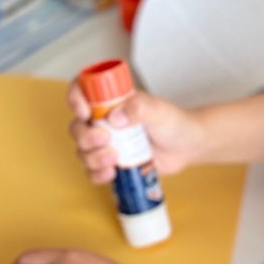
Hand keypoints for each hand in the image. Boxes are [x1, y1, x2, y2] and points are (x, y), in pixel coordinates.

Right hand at [67, 84, 204, 183]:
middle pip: (77, 126)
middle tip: (106, 140)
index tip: (84, 112)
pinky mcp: (112, 162)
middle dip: (85, 136)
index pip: (83, 90)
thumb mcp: (158, 110)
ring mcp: (108, 143)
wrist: (187, 147)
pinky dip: (96, 173)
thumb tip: (115, 117)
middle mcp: (105, 121)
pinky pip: (92, 170)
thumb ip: (138, 108)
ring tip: (115, 159)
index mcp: (113, 101)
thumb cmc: (175, 122)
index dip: (75, 98)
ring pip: (82, 150)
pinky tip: (111, 173)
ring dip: (92, 157)